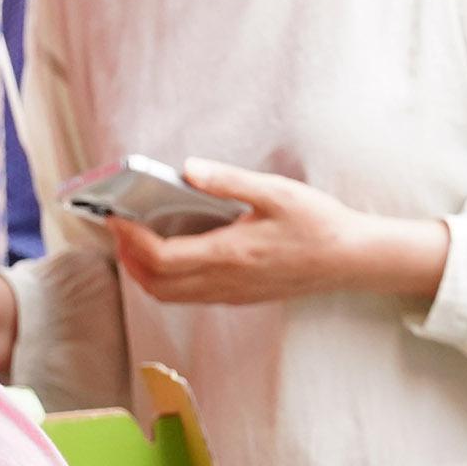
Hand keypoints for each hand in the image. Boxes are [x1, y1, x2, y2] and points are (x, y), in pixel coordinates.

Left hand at [109, 160, 445, 307]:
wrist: (351, 260)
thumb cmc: (318, 224)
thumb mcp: (276, 192)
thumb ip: (229, 181)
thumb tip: (188, 169)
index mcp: (230, 255)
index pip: (161, 257)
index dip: (130, 240)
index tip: (115, 217)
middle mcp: (226, 282)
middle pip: (156, 283)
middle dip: (128, 257)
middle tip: (118, 227)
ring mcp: (231, 294)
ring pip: (170, 295)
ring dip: (144, 271)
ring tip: (136, 240)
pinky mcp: (239, 297)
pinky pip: (189, 296)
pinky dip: (166, 279)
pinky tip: (170, 252)